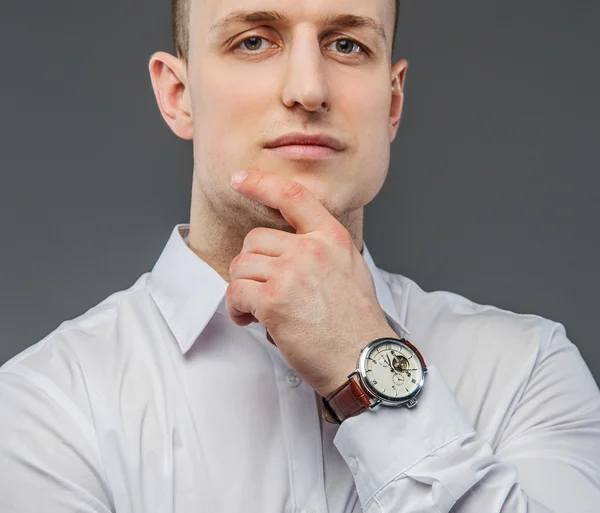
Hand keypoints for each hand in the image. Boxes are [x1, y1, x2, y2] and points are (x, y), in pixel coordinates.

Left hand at [226, 169, 397, 396]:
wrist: (363, 361)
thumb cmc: (356, 322)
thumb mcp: (350, 269)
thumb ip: (320, 248)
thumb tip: (287, 245)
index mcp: (331, 237)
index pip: (293, 196)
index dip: (261, 183)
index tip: (240, 180)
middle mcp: (311, 249)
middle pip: (254, 240)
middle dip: (253, 266)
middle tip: (266, 291)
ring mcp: (291, 273)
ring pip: (241, 266)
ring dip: (243, 289)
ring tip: (259, 310)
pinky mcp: (273, 301)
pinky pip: (235, 293)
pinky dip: (237, 309)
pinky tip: (251, 320)